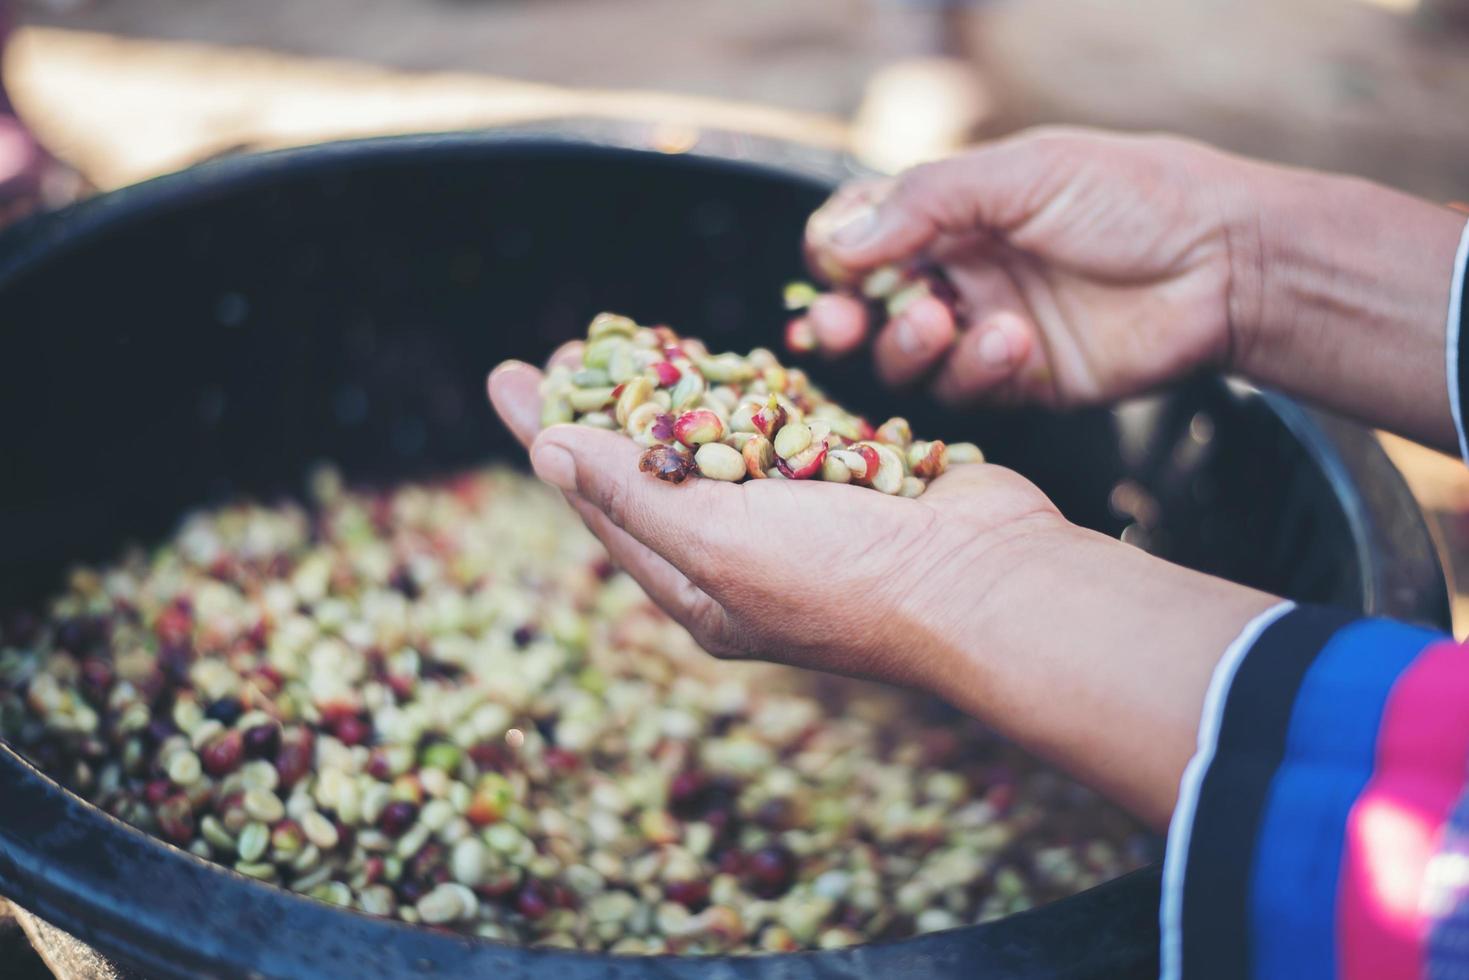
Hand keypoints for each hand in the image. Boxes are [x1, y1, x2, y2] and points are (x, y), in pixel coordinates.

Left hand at [488, 355, 1276, 826]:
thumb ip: (633, 492)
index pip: (603, 504)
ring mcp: (800, 518)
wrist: (989, 580)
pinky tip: (712, 358)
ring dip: (669, 391)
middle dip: (601, 409)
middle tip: (559, 351)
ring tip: (618, 340)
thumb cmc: (849, 577)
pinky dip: (746, 391)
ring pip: (717, 442)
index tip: (506, 377)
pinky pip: (782, 427)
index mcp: (701, 589)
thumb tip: (547, 450)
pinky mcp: (850, 476)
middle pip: (653, 471)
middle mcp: (743, 558)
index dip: (550, 437)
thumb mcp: (719, 541)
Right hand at [802, 128, 1249, 406]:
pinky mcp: (1019, 384)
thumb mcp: (1024, 173)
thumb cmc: (1133, 198)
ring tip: (946, 322)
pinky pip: (964, 393)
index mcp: (953, 211)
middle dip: (843, 318)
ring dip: (909, 345)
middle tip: (840, 324)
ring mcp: (986, 329)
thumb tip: (839, 241)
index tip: (834, 264)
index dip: (835, 252)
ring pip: (905, 359)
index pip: (861, 234)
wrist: (1227, 263)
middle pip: (866, 308)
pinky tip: (1016, 342)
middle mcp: (960, 271)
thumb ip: (927, 201)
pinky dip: (976, 370)